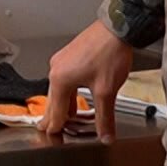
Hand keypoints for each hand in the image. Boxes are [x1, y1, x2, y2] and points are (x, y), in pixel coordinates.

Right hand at [41, 21, 131, 141]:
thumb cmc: (109, 52)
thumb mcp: (106, 91)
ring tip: (65, 117)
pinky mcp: (70, 55)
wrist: (117, 28)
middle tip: (49, 129)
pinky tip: (75, 96)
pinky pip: (64, 78)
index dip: (54, 127)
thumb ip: (105, 117)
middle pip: (53, 100)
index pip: (55, 112)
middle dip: (55, 116)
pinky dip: (68, 92)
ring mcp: (62, 60)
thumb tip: (106, 135)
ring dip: (63, 104)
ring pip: (59, 89)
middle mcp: (57, 68)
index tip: (51, 136)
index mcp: (60, 79)